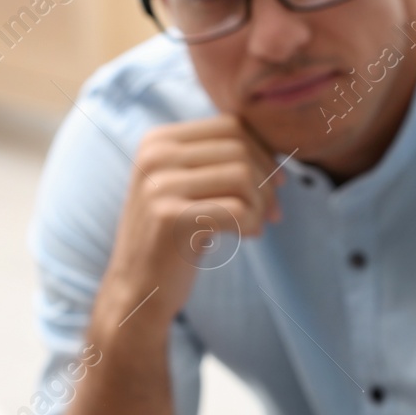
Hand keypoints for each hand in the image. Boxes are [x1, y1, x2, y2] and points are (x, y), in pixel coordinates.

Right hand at [91, 116, 283, 350]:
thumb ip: (217, 161)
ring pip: (242, 177)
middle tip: (273, 212)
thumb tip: (277, 153)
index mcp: (158, 140)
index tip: (277, 183)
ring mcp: (159, 185)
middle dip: (267, 182)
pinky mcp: (170, 217)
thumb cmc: (173, 238)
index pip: (231, 126)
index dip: (264, 153)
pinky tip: (247, 237)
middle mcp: (154, 155)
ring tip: (257, 225)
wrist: (137, 288)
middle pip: (239, 150)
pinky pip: (238, 210)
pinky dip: (253, 224)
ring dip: (262, 205)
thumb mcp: (185, 187)